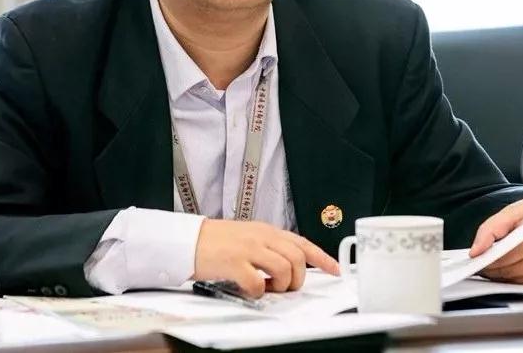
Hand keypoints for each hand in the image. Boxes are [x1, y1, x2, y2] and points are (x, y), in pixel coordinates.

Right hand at [193, 219, 339, 297]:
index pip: (302, 242)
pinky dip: (258, 292)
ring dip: (281, 285)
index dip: (322, 258)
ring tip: (267, 288)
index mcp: (266, 231)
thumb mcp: (247, 237)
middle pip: (297, 257)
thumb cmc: (215, 241)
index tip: (334, 269)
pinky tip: (250, 289)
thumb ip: (267, 247)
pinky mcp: (235, 262)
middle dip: (298, 278)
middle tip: (286, 286)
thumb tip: (285, 266)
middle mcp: (261, 237)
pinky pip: (258, 282)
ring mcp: (249, 248)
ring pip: (284, 268)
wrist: (188, 240)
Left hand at [469, 193, 522, 285]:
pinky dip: (517, 277)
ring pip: (516, 281)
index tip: (476, 259)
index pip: (503, 259)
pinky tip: (517, 264)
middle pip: (508, 272)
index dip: (486, 261)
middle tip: (485, 259)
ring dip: (504, 274)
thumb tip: (475, 252)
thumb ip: (490, 229)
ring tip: (502, 259)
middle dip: (493, 268)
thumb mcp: (514, 210)